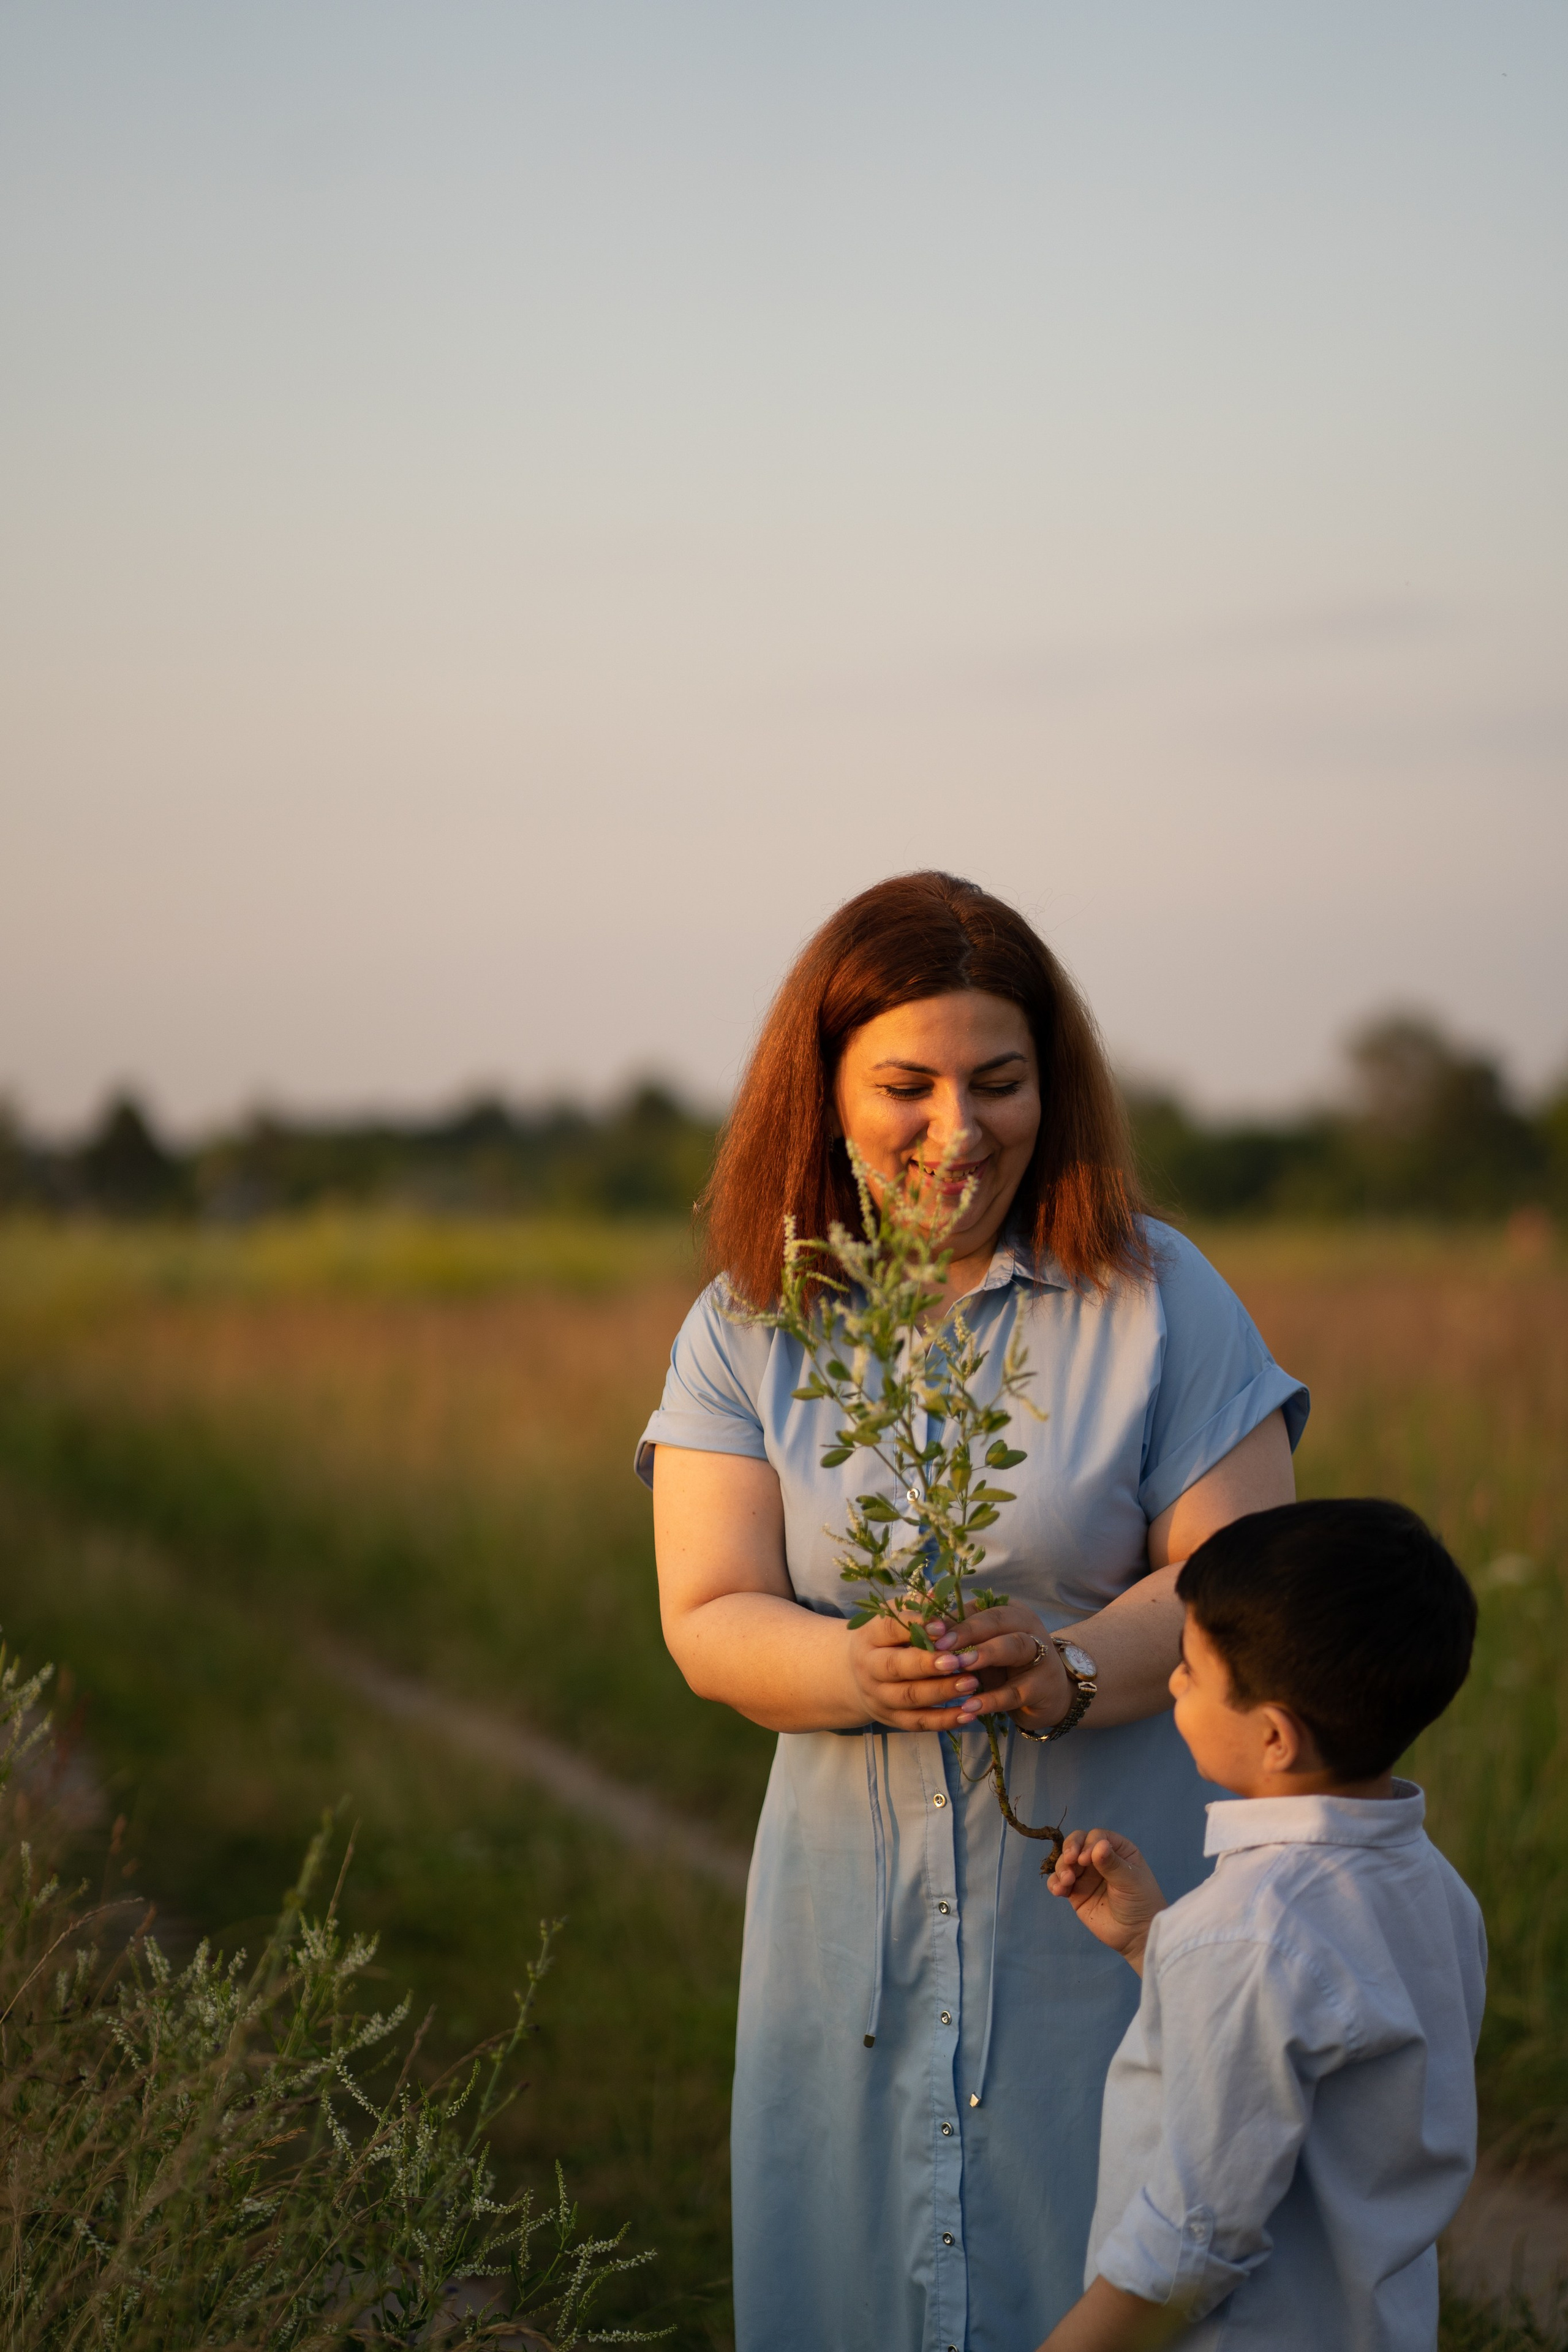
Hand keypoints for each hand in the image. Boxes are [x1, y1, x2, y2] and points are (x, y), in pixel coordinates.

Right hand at [846, 1612, 991, 1730]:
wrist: (855, 1676)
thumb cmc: (885, 1640)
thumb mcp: (892, 1619)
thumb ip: (916, 1608)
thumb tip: (941, 1591)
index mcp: (869, 1637)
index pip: (889, 1629)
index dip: (916, 1626)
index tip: (944, 1627)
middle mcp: (869, 1668)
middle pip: (896, 1667)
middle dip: (928, 1664)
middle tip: (958, 1660)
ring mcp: (879, 1697)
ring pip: (910, 1697)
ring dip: (942, 1692)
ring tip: (972, 1682)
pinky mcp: (891, 1719)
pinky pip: (918, 1723)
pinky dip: (944, 1721)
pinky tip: (968, 1714)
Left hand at [928, 1602, 1072, 1728]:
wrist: (1048, 1695)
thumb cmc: (1006, 1666)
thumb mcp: (982, 1648)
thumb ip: (958, 1636)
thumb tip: (921, 1622)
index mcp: (1009, 1611)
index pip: (978, 1608)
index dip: (952, 1619)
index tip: (928, 1631)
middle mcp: (1027, 1626)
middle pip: (997, 1620)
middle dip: (967, 1632)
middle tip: (942, 1646)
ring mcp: (1040, 1654)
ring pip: (1014, 1646)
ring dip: (985, 1654)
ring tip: (959, 1666)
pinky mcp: (1043, 1686)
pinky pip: (1016, 1691)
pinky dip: (992, 1699)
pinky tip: (970, 1706)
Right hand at [1045, 1828, 1165, 1973]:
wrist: (1137, 1936)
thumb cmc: (1141, 1902)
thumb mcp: (1130, 1881)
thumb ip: (1112, 1863)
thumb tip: (1098, 1844)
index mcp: (1117, 1850)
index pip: (1096, 1837)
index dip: (1088, 1844)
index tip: (1086, 1859)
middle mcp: (1099, 1859)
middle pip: (1077, 1844)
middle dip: (1070, 1849)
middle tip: (1070, 1860)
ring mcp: (1086, 1876)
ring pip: (1066, 1862)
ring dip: (1061, 1867)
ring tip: (1067, 1881)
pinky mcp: (1076, 1893)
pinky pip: (1060, 1883)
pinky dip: (1055, 1883)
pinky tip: (1059, 1890)